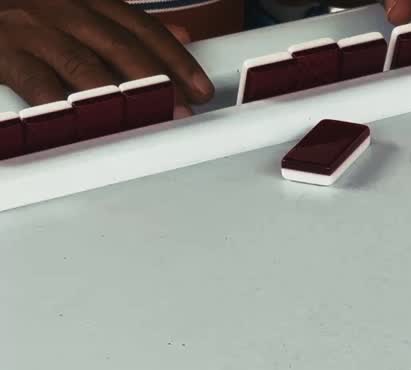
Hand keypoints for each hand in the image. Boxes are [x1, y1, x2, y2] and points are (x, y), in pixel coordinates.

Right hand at [0, 0, 211, 108]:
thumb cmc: (26, 14)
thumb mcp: (77, 8)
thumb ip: (125, 25)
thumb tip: (181, 34)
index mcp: (85, 0)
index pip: (142, 27)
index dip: (176, 58)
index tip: (201, 88)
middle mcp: (63, 10)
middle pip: (121, 46)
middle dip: (158, 81)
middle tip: (181, 111)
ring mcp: (32, 29)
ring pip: (85, 65)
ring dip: (120, 99)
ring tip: (146, 123)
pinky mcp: (2, 50)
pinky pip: (37, 81)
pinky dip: (62, 106)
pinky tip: (82, 126)